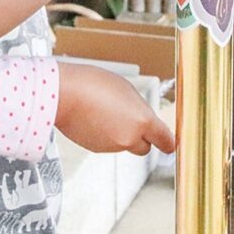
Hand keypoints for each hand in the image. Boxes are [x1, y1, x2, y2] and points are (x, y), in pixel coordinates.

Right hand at [55, 62, 175, 154]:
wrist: (63, 94)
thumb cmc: (93, 84)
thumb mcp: (126, 89)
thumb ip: (139, 108)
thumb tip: (143, 119)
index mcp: (142, 121)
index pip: (165, 140)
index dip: (168, 142)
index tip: (169, 143)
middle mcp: (129, 138)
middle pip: (144, 147)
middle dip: (142, 138)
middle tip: (132, 120)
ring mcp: (112, 146)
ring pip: (124, 144)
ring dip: (120, 133)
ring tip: (106, 110)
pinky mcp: (96, 149)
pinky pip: (107, 143)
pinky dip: (105, 135)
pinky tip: (95, 118)